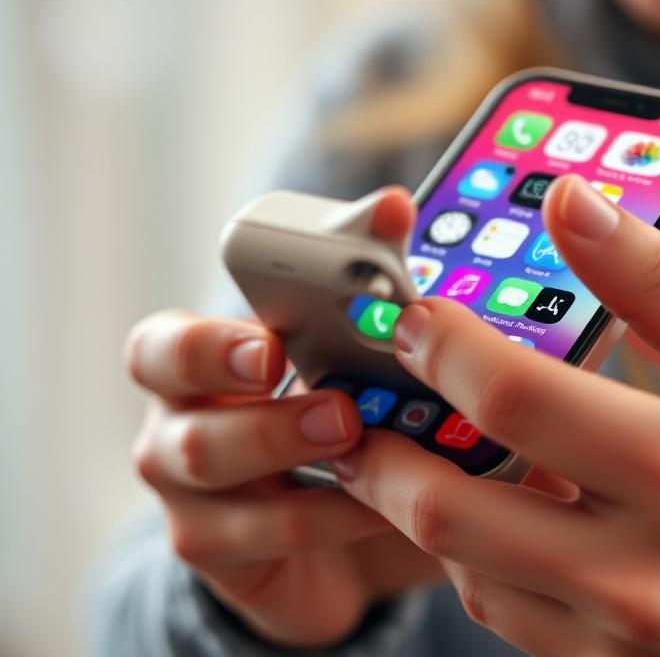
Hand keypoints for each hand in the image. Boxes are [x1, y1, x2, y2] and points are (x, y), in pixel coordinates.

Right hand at [125, 187, 441, 647]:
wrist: (333, 539)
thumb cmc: (336, 423)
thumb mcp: (344, 363)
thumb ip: (361, 290)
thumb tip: (396, 208)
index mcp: (196, 363)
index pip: (166, 344)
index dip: (212, 344)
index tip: (275, 347)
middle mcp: (176, 422)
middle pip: (179, 411)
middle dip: (261, 395)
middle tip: (339, 408)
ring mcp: (187, 492)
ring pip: (212, 464)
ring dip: (293, 447)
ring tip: (361, 442)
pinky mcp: (218, 548)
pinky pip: (268, 532)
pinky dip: (334, 513)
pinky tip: (385, 503)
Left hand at [331, 176, 659, 656]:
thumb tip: (570, 204)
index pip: (520, 399)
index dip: (444, 343)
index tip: (412, 310)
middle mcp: (646, 569)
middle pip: (453, 509)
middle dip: (386, 442)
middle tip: (374, 389)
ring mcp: (619, 634)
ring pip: (460, 564)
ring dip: (420, 495)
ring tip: (423, 437)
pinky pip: (495, 606)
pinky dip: (471, 547)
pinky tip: (497, 498)